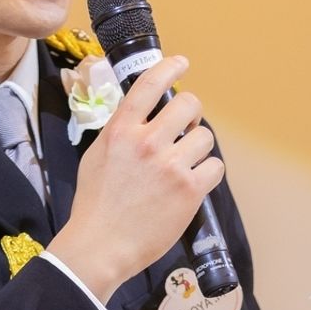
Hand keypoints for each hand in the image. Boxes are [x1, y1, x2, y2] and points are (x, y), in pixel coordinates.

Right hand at [50, 56, 222, 300]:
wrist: (101, 245)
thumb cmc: (95, 205)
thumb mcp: (96, 156)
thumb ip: (120, 133)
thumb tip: (140, 118)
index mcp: (121, 130)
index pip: (150, 84)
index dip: (170, 68)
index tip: (181, 64)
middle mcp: (147, 142)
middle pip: (189, 105)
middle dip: (192, 114)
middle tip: (186, 127)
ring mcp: (170, 166)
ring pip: (205, 137)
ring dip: (199, 147)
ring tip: (186, 163)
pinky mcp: (189, 190)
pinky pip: (215, 166)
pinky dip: (208, 173)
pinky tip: (195, 183)